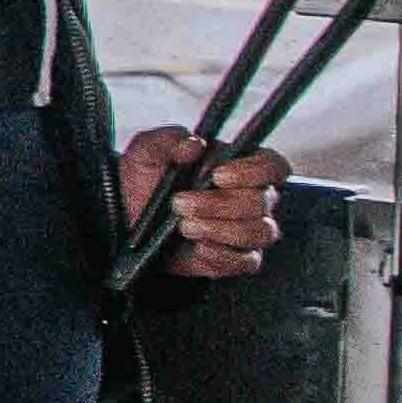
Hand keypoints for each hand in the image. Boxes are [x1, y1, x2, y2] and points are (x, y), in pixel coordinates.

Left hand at [123, 126, 286, 276]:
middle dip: (218, 203)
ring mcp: (249, 229)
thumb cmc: (146, 177)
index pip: (273, 166)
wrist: (128, 215)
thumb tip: (193, 144)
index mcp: (242, 166)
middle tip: (180, 203)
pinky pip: (248, 261)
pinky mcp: (238, 257)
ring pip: (260, 231)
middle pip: (261, 201)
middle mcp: (254, 197)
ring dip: (221, 229)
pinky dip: (223, 255)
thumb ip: (169, 141)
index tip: (218, 175)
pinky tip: (198, 246)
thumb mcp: (147, 151)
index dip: (255, 171)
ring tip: (184, 225)